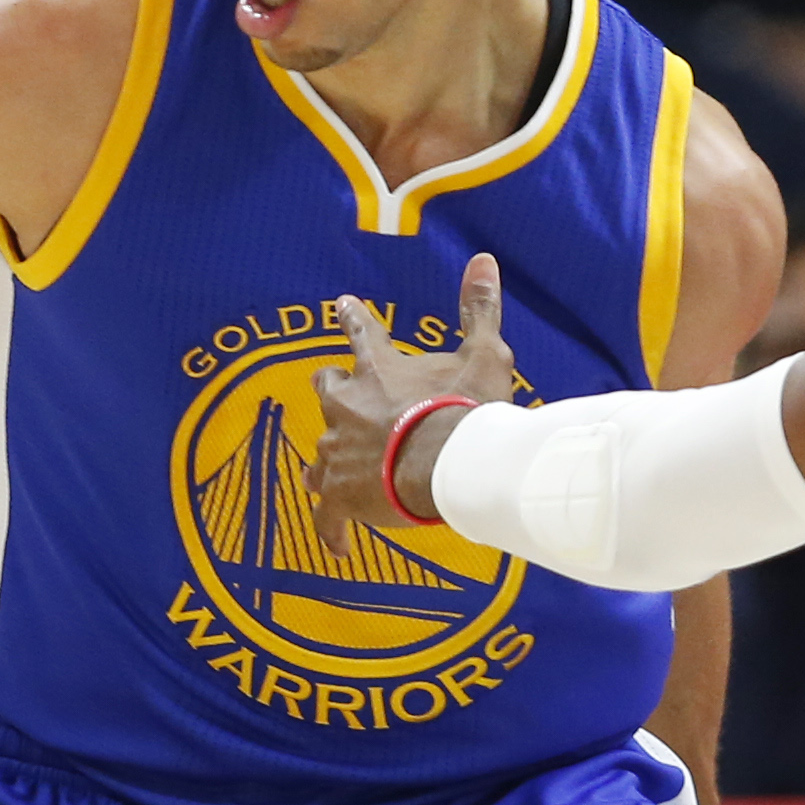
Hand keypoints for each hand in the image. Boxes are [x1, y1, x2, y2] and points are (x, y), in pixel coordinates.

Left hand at [310, 251, 516, 554]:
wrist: (452, 464)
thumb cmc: (467, 408)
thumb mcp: (484, 352)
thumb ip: (478, 308)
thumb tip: (484, 259)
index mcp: (379, 370)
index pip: (362, 332)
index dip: (353, 317)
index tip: (341, 304)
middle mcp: (348, 405)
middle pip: (326, 389)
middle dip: (333, 391)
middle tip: (337, 393)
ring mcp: (338, 451)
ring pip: (321, 454)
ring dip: (329, 460)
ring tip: (331, 475)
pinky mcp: (339, 494)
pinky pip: (327, 515)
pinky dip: (333, 528)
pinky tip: (339, 545)